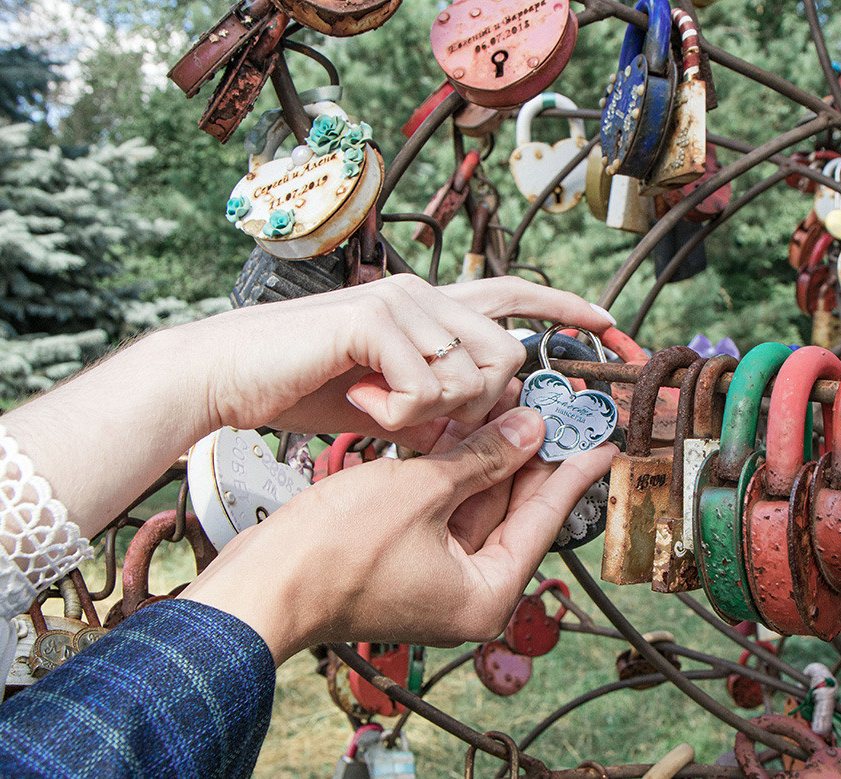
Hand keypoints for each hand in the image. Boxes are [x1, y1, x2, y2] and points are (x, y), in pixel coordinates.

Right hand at [177, 406, 615, 662]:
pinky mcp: (408, 559)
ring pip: (480, 503)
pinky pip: (447, 506)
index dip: (573, 470)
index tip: (603, 438)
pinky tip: (471, 422)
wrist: (257, 586)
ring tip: (520, 399)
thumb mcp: (419, 493)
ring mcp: (437, 577)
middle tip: (561, 406)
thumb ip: (480, 459)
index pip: (544, 520)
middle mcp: (470, 593)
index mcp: (486, 594)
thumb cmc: (332, 554)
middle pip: (516, 511)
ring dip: (494, 453)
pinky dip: (458, 468)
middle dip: (533, 453)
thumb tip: (529, 427)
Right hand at [181, 274, 613, 446]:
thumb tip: (499, 424)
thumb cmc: (306, 388)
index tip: (611, 322)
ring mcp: (403, 300)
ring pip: (473, 375)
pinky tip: (360, 403)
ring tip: (374, 406)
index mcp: (432, 308)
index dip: (566, 310)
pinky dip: (397, 413)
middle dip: (478, 406)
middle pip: (507, 355)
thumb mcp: (392, 407)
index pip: (516, 297)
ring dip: (427, 413)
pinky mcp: (374, 317)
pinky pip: (427, 386)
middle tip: (420, 420)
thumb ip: (446, 409)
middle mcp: (425, 293)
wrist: (228, 375)